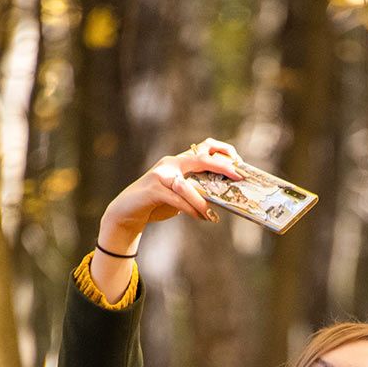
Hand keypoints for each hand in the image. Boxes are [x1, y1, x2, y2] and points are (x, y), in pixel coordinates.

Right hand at [98, 139, 244, 247]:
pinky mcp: (153, 189)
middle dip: (222, 167)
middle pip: (200, 159)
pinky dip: (190, 209)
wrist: (127, 212)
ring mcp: (160, 175)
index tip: (239, 163)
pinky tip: (200, 217)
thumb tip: (220, 197)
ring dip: (201, 201)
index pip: (203, 149)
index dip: (222, 152)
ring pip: (186, 185)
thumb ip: (196, 191)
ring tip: (211, 215)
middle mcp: (170, 164)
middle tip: (238, 177)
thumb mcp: (180, 196)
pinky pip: (176, 199)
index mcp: (179, 162)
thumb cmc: (158, 204)